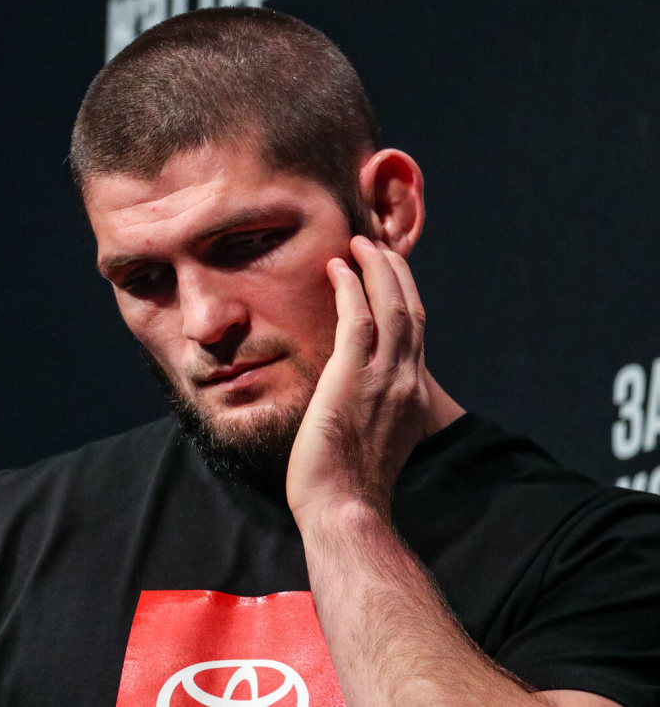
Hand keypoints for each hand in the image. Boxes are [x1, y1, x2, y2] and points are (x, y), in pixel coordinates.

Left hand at [286, 235, 430, 524]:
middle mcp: (406, 380)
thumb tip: (356, 398)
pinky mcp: (353, 377)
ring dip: (376, 269)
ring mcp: (384, 377)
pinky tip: (336, 268)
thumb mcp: (373, 439)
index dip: (404, 295)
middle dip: (395, 271)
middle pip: (410, 310)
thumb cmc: (348, 483)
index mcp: (412, 395)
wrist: (344, 507)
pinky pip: (357, 318)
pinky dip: (350, 288)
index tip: (389, 271)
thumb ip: (374, 411)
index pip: (414, 331)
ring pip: (390, 306)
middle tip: (376, 244)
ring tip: (358, 243)